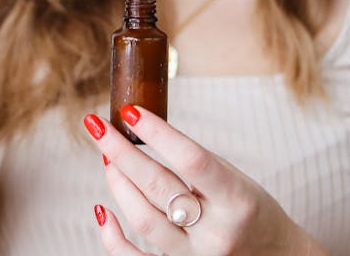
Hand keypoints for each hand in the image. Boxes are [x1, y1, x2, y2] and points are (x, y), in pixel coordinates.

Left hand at [83, 105, 328, 255]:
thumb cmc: (251, 211)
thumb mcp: (235, 179)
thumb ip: (193, 163)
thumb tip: (139, 131)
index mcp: (238, 200)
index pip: (191, 160)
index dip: (157, 133)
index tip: (130, 112)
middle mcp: (218, 232)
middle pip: (158, 187)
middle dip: (121, 153)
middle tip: (98, 127)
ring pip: (143, 220)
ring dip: (118, 184)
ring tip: (107, 159)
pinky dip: (111, 237)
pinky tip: (101, 210)